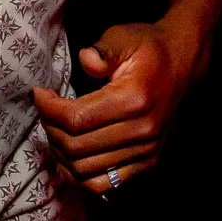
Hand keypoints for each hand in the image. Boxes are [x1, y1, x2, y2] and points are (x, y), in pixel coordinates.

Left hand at [32, 21, 198, 195]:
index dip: (48, 109)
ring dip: (61, 153)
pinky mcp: (147, 162)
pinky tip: (70, 154)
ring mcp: (146, 151)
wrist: (182, 64)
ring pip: (86, 170)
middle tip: (45, 111)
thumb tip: (86, 60)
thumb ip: (103, 50)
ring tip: (55, 129)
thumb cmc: (148, 48)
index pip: (77, 119)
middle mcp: (142, 131)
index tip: (39, 94)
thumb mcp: (124, 37)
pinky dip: (80, 175)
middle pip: (77, 148)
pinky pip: (105, 184)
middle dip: (50, 129)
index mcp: (134, 99)